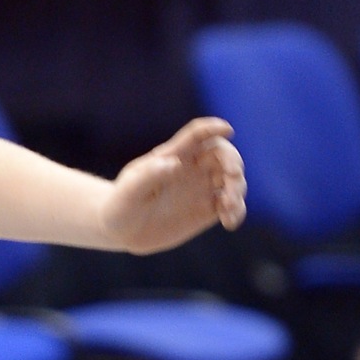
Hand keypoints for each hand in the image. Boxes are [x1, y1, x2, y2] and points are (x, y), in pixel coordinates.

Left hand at [102, 117, 245, 254]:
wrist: (121, 231)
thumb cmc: (121, 205)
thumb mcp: (129, 191)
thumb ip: (148, 176)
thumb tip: (172, 164)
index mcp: (174, 155)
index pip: (198, 134)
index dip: (213, 128)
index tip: (227, 130)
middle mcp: (193, 169)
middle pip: (223, 155)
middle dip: (233, 162)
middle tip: (232, 177)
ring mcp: (202, 188)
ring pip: (232, 180)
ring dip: (238, 188)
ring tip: (227, 206)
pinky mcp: (207, 210)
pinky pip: (230, 206)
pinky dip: (236, 211)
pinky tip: (229, 222)